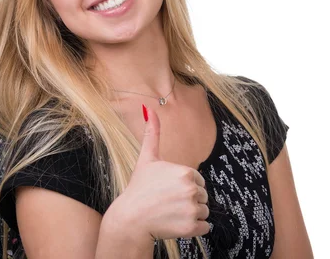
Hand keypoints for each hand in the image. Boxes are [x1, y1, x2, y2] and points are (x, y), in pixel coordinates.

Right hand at [106, 106, 209, 244]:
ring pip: (204, 211)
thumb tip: (148, 108)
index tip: (167, 189)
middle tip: (167, 201)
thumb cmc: (139, 188)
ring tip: (170, 212)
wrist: (131, 218)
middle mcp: (191, 189)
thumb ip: (152, 133)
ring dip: (190, 214)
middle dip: (187, 200)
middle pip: (202, 196)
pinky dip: (193, 228)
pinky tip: (175, 223)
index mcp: (185, 172)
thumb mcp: (147, 159)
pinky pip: (204, 227)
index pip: (197, 180)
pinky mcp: (191, 227)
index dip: (183, 185)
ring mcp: (191, 209)